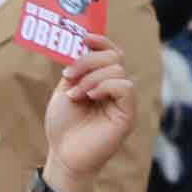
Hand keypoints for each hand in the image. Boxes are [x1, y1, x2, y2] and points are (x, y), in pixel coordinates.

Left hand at [41, 48, 136, 191]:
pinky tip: (90, 96)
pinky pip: (125, 87)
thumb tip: (80, 44)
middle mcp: (116, 88)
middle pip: (114, 57)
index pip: (111, 52)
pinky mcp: (128, 115)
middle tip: (69, 74)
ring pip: (117, 70)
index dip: (100, 41)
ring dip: (91, 77)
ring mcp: (123, 101)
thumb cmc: (63, 126)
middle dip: (89, 60)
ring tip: (75, 95)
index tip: (84, 37)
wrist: (64, 154)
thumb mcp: (64, 90)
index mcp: (102, 81)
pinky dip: (106, 86)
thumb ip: (75, 69)